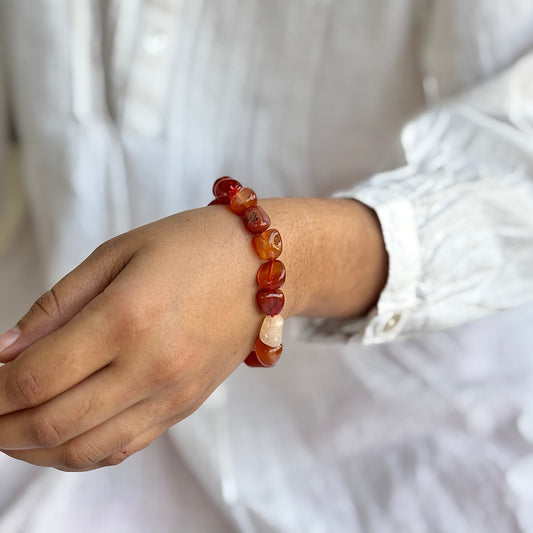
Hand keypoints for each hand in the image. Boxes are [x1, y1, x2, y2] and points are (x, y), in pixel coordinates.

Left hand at [0, 198, 386, 470]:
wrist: (262, 266)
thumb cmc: (192, 246)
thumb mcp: (119, 253)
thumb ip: (59, 304)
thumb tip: (6, 350)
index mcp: (128, 317)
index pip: (35, 378)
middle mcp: (151, 366)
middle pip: (51, 424)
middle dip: (0, 426)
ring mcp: (171, 393)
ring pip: (84, 450)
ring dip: (34, 449)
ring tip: (13, 428)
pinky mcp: (185, 406)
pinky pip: (122, 448)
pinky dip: (79, 452)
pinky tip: (63, 434)